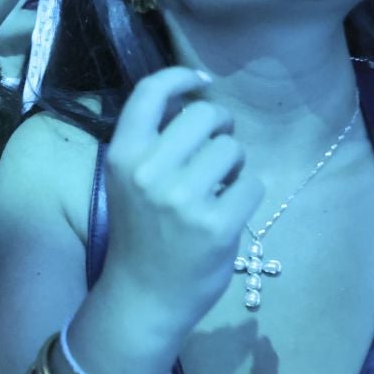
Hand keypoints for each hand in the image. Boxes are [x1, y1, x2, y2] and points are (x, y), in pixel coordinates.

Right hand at [101, 68, 264, 335]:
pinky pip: (252, 185)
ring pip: (233, 149)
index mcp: (122, 156)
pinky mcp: (216, 225)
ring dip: (234, 164)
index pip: (150, 93)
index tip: (199, 82)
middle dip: (220, 126)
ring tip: (218, 186)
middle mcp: (149, 172)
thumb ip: (153, 143)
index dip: (180, 77)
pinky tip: (227, 212)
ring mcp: (183, 199)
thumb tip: (194, 101)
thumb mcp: (128, 181)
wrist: (143, 295)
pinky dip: (246, 195)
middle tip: (217, 146)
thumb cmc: (140, 233)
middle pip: (205, 115)